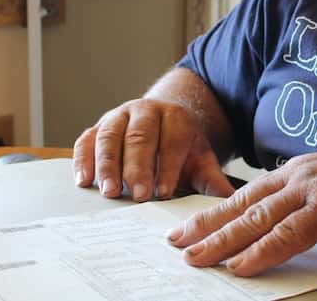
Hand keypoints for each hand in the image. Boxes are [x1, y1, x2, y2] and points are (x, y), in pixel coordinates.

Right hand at [73, 98, 234, 200]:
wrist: (164, 121)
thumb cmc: (182, 146)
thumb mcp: (201, 159)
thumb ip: (213, 180)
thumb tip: (233, 204)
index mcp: (175, 116)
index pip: (172, 139)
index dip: (169, 165)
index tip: (164, 192)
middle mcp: (145, 111)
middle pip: (139, 137)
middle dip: (138, 167)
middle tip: (137, 194)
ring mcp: (119, 116)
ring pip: (110, 136)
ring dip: (107, 165)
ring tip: (108, 191)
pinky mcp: (98, 126)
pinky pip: (87, 139)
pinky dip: (83, 158)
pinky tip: (84, 180)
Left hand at [166, 153, 316, 275]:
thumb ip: (305, 208)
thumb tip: (279, 230)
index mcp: (299, 171)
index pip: (248, 192)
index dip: (217, 211)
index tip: (191, 225)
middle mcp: (300, 175)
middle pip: (243, 202)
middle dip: (207, 224)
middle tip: (176, 240)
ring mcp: (313, 190)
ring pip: (257, 218)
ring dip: (222, 240)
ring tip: (195, 257)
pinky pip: (286, 235)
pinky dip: (260, 252)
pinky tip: (239, 266)